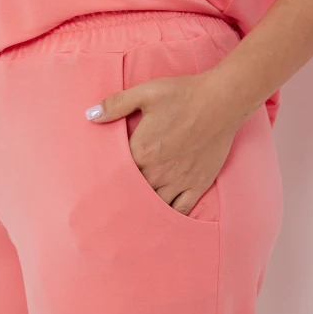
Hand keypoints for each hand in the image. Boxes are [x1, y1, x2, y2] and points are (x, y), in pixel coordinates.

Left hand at [85, 71, 239, 215]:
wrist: (222, 100)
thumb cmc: (183, 94)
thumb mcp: (145, 92)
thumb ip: (116, 104)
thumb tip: (90, 115)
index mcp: (141, 151)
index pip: (116, 174)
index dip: (107, 181)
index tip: (97, 188)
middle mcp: (158, 171)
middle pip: (133, 194)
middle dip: (123, 199)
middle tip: (111, 208)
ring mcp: (179, 180)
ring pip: (155, 205)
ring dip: (144, 210)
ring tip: (133, 217)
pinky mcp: (198, 184)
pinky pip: (181, 209)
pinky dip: (170, 217)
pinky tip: (162, 221)